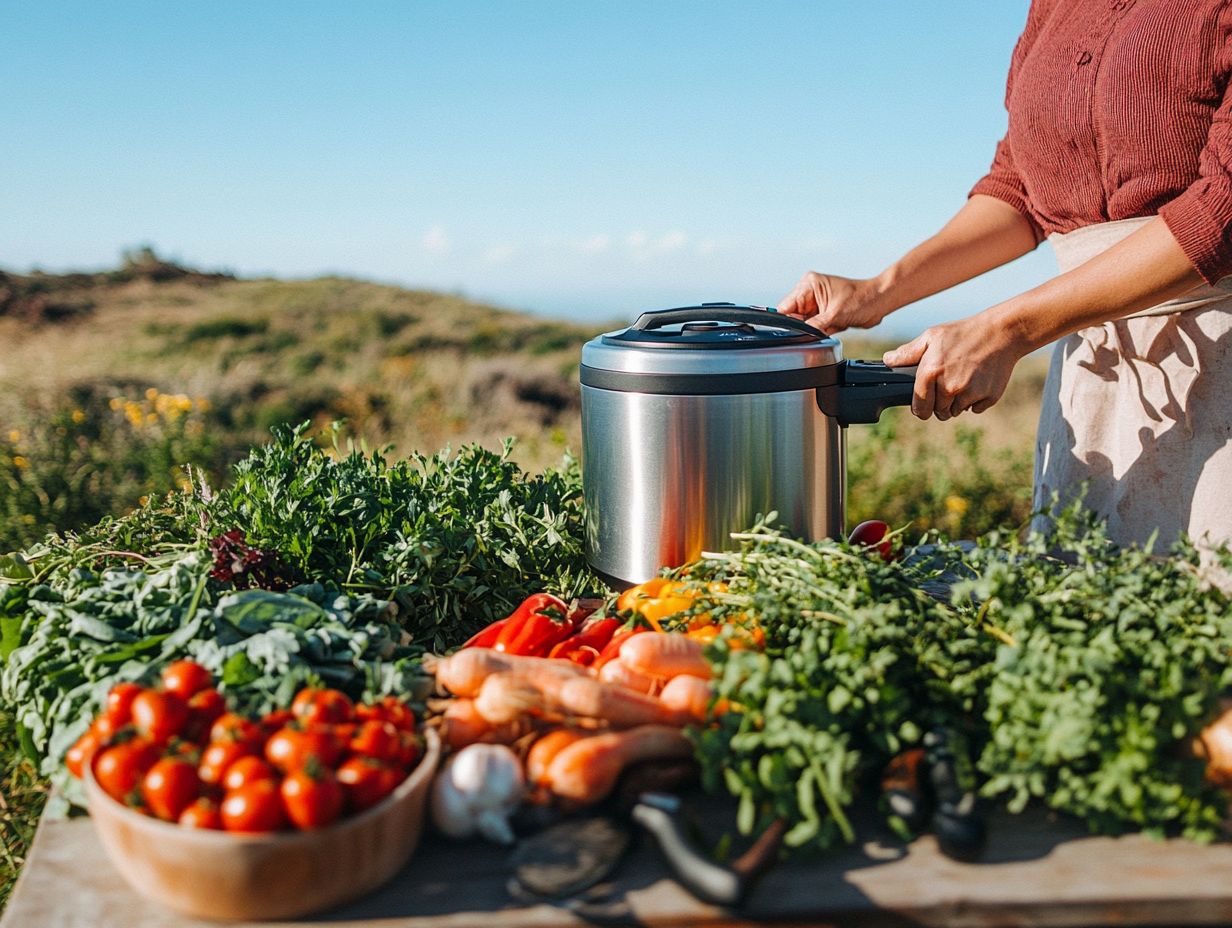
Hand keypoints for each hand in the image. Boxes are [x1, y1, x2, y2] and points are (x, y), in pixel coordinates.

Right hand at [776, 272, 884, 333]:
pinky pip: (814, 327)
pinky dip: (822, 331)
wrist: (879, 302)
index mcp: (809, 284)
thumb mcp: (834, 315)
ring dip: (816, 329)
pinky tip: (835, 325)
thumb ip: (813, 326)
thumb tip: (799, 335)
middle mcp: (810, 292)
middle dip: (805, 326)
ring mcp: (817, 303)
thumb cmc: (861, 299)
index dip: (788, 321)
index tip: (794, 331)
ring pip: (804, 324)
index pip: (786, 306)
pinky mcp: (823, 312)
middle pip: (793, 316)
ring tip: (832, 323)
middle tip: (821, 326)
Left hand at [882, 313, 1024, 420]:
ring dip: (957, 402)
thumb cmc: (963, 333)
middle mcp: (949, 387)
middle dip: (940, 403)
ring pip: (956, 411)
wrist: (1001, 333)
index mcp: (931, 373)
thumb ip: (908, 353)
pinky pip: (975, 409)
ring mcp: (970, 393)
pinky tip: (978, 381)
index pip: (920, 408)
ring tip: (962, 380)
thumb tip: (888, 360)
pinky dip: (975, 400)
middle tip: (947, 385)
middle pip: (939, 412)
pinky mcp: (988, 397)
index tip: (924, 404)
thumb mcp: (932, 337)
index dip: (921, 408)